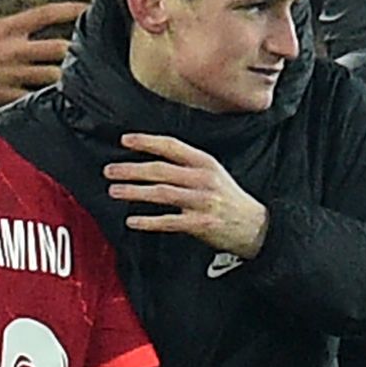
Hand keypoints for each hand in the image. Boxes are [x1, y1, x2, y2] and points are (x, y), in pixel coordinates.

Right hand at [0, 1, 78, 111]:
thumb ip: (1, 27)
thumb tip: (15, 23)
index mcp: (7, 28)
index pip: (47, 13)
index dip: (72, 10)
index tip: (87, 9)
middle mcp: (14, 50)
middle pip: (59, 47)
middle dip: (77, 51)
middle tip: (87, 54)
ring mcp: (11, 74)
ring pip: (52, 75)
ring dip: (67, 78)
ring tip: (78, 81)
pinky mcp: (3, 96)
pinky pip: (33, 98)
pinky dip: (46, 100)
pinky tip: (56, 102)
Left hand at [108, 133, 269, 258]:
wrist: (256, 226)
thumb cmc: (228, 199)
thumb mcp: (213, 174)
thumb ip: (186, 167)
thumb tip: (149, 163)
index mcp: (205, 163)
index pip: (172, 147)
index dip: (147, 142)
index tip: (125, 140)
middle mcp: (203, 179)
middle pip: (161, 170)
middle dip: (132, 169)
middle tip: (109, 170)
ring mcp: (201, 201)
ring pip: (162, 193)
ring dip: (134, 191)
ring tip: (113, 191)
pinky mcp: (200, 223)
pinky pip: (168, 221)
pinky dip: (148, 221)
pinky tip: (131, 220)